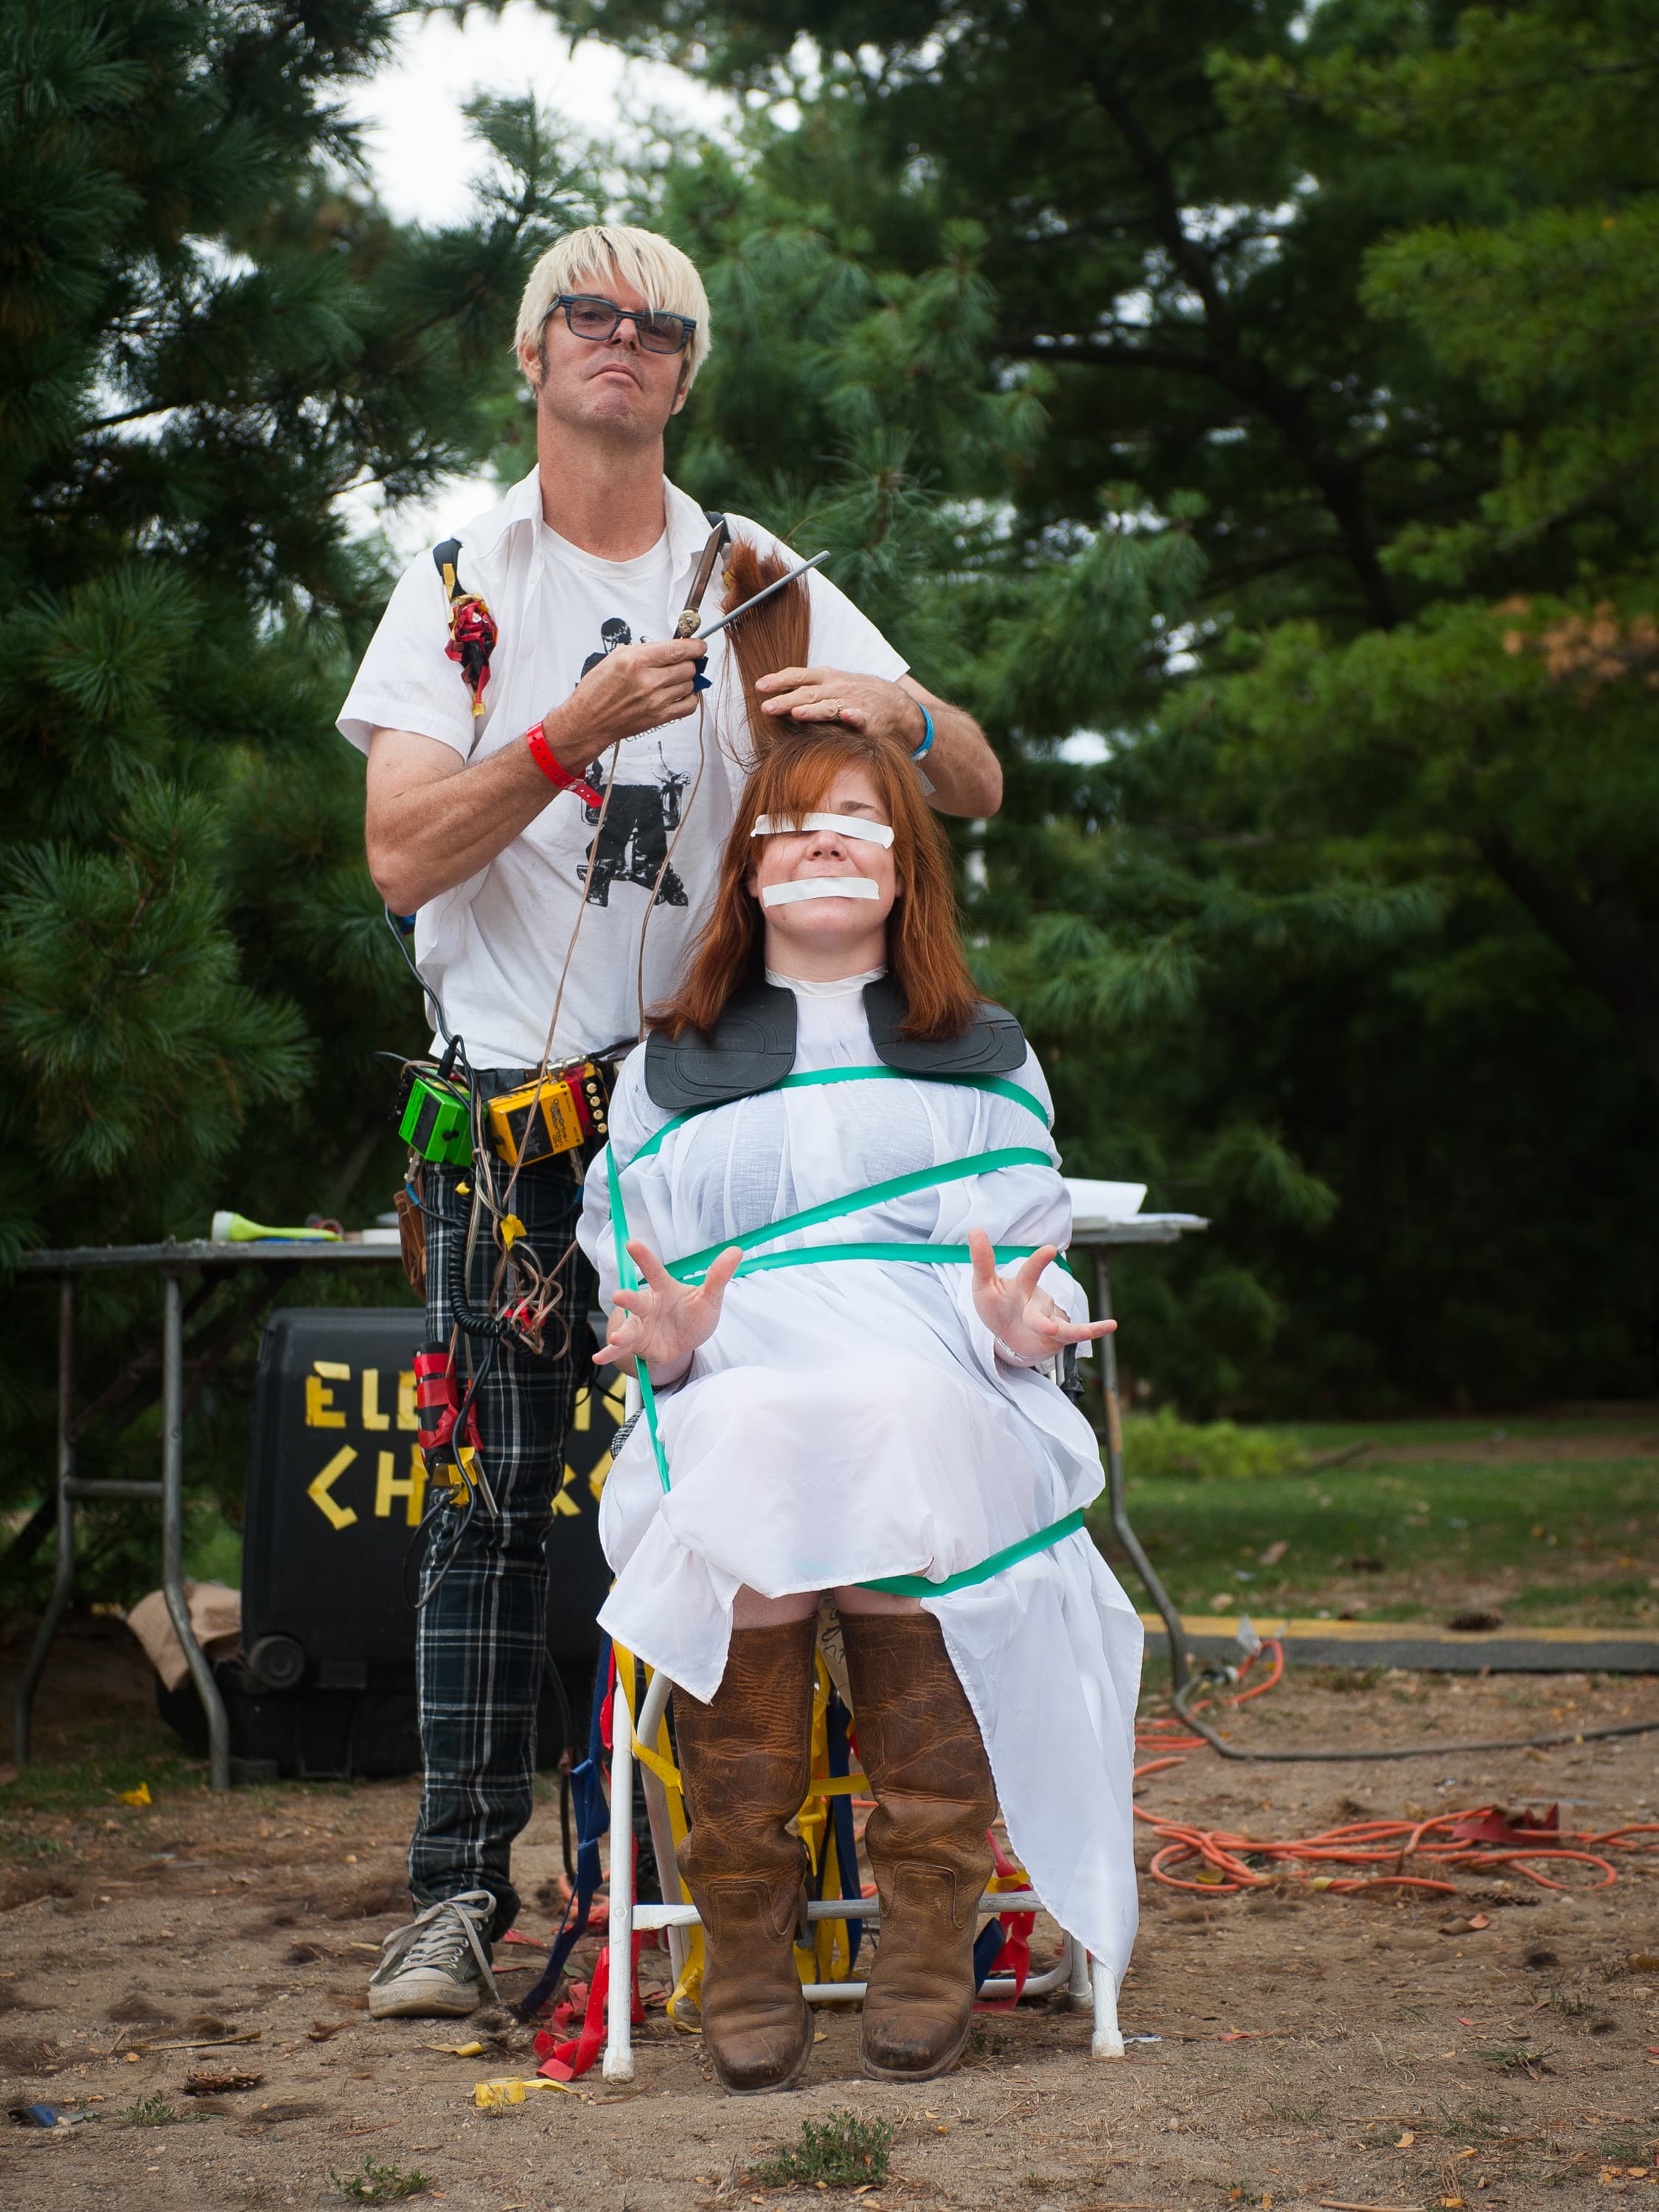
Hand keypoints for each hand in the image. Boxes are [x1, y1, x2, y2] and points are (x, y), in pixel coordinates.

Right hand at [542, 638, 706, 768]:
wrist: (588, 720)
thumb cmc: (597, 690)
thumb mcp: (615, 658)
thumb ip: (644, 650)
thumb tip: (668, 647)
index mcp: (635, 661)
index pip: (678, 650)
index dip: (695, 646)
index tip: (699, 645)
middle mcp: (648, 681)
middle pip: (688, 667)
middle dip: (689, 662)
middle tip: (684, 661)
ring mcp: (655, 701)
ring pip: (690, 685)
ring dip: (687, 679)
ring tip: (675, 678)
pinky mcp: (659, 717)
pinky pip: (689, 706)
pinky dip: (690, 698)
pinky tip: (681, 693)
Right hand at [592, 1238, 741, 1386]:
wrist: (686, 1341)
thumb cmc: (694, 1314)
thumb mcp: (709, 1298)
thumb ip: (718, 1276)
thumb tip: (736, 1251)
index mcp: (664, 1289)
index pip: (654, 1271)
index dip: (644, 1258)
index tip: (632, 1244)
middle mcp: (648, 1305)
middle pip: (636, 1300)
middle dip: (627, 1298)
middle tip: (618, 1296)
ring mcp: (640, 1324)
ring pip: (628, 1326)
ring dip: (621, 1332)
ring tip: (616, 1337)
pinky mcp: (636, 1343)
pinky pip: (621, 1348)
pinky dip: (610, 1353)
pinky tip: (599, 1358)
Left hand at [754, 665, 925, 747]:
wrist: (893, 701)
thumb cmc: (853, 693)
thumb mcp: (828, 684)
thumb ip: (804, 688)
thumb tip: (770, 694)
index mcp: (824, 678)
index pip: (798, 676)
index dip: (779, 680)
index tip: (759, 686)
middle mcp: (836, 687)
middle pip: (808, 693)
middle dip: (786, 700)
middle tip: (766, 708)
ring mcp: (853, 702)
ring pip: (830, 706)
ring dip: (814, 709)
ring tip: (798, 714)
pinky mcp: (869, 719)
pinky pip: (860, 717)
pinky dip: (854, 717)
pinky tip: (847, 717)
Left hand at [967, 1228, 1117, 1362]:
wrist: (1008, 1334)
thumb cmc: (997, 1306)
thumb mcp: (983, 1285)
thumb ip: (982, 1260)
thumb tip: (975, 1229)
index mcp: (1021, 1287)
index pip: (1029, 1273)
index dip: (1038, 1263)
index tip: (1051, 1250)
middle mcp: (1038, 1301)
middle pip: (1041, 1308)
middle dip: (1042, 1317)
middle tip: (1046, 1325)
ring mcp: (1050, 1318)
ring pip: (1057, 1326)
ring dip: (1057, 1330)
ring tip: (1053, 1333)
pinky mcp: (1058, 1336)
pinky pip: (1074, 1335)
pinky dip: (1092, 1331)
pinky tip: (1111, 1325)